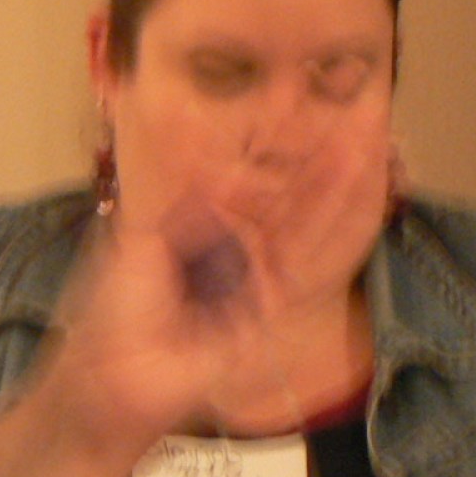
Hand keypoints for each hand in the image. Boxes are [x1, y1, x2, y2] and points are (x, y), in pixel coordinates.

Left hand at [41, 123, 389, 454]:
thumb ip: (182, 200)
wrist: (117, 376)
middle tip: (340, 113)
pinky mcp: (270, 301)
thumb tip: (216, 155)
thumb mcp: (140, 238)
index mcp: (192, 227)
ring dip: (329, 180)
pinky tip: (350, 193)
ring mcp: (253, 273)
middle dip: (304, 153)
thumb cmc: (113, 310)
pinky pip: (304, 257)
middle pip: (275, 191)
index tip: (289, 100)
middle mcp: (228, 246)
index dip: (263, 140)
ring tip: (362, 140)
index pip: (236, 175)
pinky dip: (328, 223)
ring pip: (298, 218)